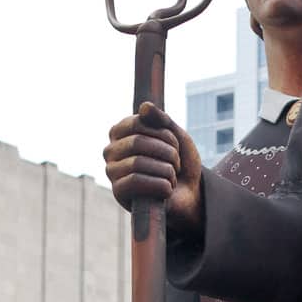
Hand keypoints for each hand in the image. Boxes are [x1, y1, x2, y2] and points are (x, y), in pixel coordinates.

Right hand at [103, 101, 202, 234]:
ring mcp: (112, 171)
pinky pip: (136, 182)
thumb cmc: (180, 163)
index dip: (163, 133)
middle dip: (166, 152)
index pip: (138, 122)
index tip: (175, 143)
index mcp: (121, 132)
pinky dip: (161, 185)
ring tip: (172, 177)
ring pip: (138, 163)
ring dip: (166, 170)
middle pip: (138, 142)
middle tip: (176, 162)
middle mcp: (111, 150)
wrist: (190, 195)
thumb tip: (144, 106)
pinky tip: (167, 190)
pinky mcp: (118, 192)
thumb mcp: (176, 136)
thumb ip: (162, 120)